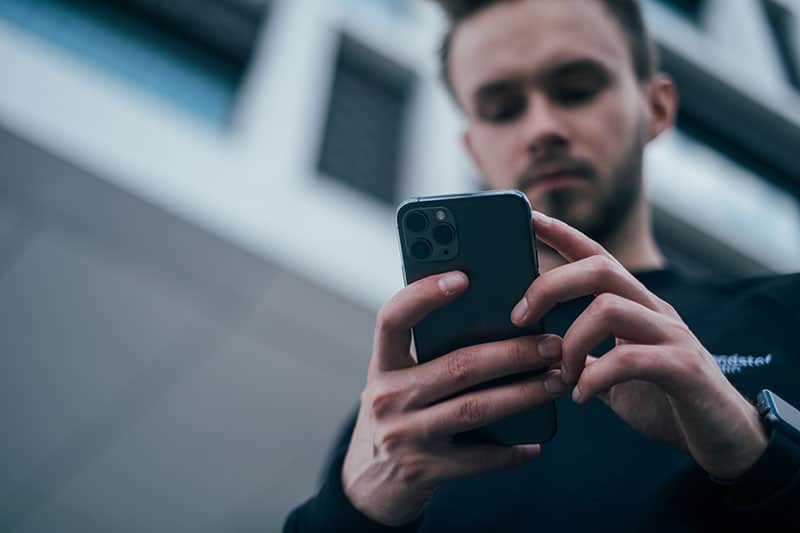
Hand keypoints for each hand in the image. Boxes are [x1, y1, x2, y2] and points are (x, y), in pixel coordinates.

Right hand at [342, 271, 565, 525]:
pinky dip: (511, 450)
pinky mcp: (425, 471)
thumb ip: (427, 353)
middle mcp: (387, 398)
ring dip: (523, 393)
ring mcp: (405, 437)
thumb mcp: (397, 380)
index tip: (463, 277)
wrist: (368, 484)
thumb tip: (497, 320)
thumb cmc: (397, 414)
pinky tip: (536, 441)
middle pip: (457, 366)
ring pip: (476, 408)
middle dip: (512, 352)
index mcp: (381, 365)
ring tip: (557, 380)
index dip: (424, 295)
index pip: (393, 319)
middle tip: (551, 343)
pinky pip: (479, 459)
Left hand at [511, 211, 767, 479]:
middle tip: (519, 318)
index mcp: (637, 307)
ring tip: (561, 376)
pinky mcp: (685, 369)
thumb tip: (542, 352)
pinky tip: (582, 397)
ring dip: (571, 342)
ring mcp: (673, 336)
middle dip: (550, 286)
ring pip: (609, 308)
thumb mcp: (615, 376)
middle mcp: (655, 312)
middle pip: (599, 269)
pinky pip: (630, 359)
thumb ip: (586, 358)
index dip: (563, 235)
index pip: (597, 257)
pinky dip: (595, 378)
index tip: (529, 217)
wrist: (727, 441)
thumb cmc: (667, 403)